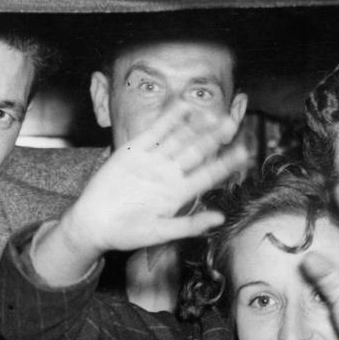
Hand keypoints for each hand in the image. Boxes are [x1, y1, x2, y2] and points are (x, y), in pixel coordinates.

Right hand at [52, 100, 248, 266]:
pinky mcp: (134, 151)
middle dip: (215, 138)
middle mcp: (169, 174)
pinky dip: (168, 119)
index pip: (208, 175)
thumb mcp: (159, 232)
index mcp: (178, 194)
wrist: (93, 224)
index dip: (226, 164)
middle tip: (233, 124)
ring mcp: (153, 161)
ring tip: (214, 112)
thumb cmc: (126, 233)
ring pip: (179, 138)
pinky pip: (155, 132)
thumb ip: (190, 225)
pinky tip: (184, 106)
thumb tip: (220, 219)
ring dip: (196, 126)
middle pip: (197, 152)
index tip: (245, 154)